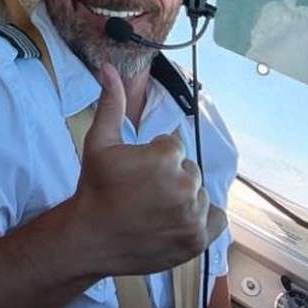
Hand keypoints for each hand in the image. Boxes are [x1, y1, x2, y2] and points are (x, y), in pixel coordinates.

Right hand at [73, 63, 223, 275]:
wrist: (91, 237)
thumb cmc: (95, 186)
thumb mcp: (99, 141)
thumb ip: (110, 102)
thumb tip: (109, 66)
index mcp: (164, 158)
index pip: (173, 147)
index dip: (153, 157)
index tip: (135, 171)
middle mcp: (184, 186)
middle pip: (188, 170)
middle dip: (170, 176)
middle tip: (143, 190)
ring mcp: (193, 216)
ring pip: (200, 194)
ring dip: (184, 197)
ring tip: (155, 207)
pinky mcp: (198, 241)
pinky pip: (217, 218)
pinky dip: (203, 218)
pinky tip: (178, 218)